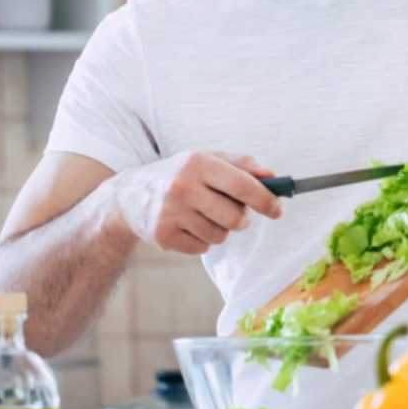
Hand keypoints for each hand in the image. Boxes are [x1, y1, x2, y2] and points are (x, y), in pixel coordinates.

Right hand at [111, 151, 283, 254]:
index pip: (242, 185)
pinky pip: (202, 249)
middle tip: (234, 214)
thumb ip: (241, 165)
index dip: (265, 200)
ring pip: (219, 236)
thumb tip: (272, 176)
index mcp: (197, 163)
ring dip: (219, 230)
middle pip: (235, 218)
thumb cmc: (178, 175)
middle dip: (241, 220)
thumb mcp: (206, 160)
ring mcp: (171, 213)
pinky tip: (187, 226)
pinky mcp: (163, 236)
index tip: (278, 210)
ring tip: (202, 216)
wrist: (129, 195)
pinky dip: (201, 241)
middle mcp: (182, 187)